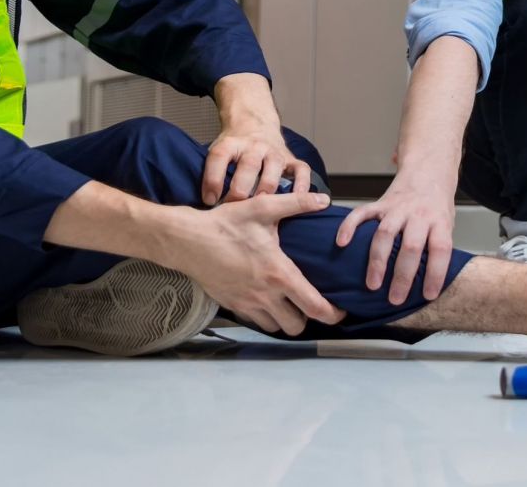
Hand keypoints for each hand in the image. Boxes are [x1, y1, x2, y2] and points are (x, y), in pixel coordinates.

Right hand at [171, 192, 345, 335]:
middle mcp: (265, 295)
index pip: (314, 307)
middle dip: (308, 319)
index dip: (332, 314)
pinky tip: (266, 299)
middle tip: (311, 305)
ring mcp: (247, 303)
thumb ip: (296, 203)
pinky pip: (255, 321)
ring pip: (275, 327)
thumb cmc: (225, 224)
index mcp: (279, 275)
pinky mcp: (232, 305)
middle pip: (296, 326)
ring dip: (285, 319)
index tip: (340, 310)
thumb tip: (324, 199)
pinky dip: (265, 316)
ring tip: (290, 304)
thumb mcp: (263, 208)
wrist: (187, 240)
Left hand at [203, 128, 311, 204]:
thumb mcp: (218, 153)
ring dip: (266, 189)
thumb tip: (208, 205)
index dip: (213, 180)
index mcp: (231, 143)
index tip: (210, 201)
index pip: (219, 157)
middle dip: (241, 190)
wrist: (254, 125)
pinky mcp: (291, 158)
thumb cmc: (234, 149)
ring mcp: (274, 151)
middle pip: (248, 165)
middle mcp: (254, 146)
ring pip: (273, 169)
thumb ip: (213, 174)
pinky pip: (301, 170)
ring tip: (261, 208)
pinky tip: (296, 199)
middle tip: (235, 209)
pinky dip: (301, 184)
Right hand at [335, 174, 454, 304]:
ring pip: (386, 233)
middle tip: (395, 298)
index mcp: (440, 221)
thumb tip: (428, 281)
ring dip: (378, 261)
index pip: (440, 249)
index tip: (428, 295)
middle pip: (411, 246)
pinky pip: (362, 213)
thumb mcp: (448, 224)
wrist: (429, 171)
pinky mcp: (380, 203)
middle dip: (402, 275)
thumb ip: (437, 246)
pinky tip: (342, 242)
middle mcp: (418, 214)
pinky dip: (349, 226)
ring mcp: (397, 208)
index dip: (435, 273)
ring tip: (372, 285)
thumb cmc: (437, 206)